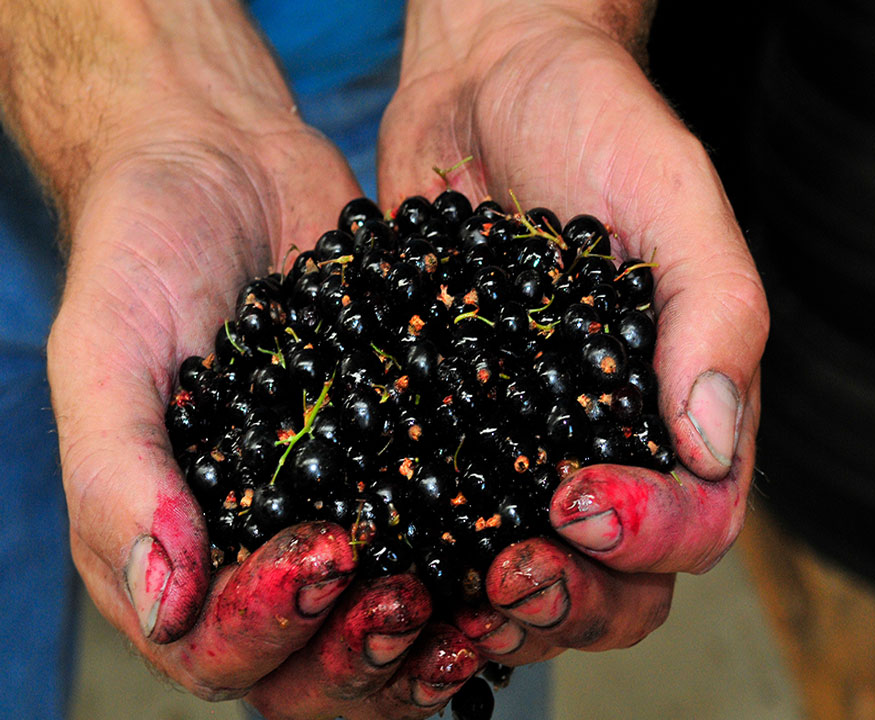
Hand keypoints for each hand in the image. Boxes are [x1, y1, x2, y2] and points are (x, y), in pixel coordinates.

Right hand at [36, 4, 473, 717]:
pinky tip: (520, 541)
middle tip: (406, 602)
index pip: (215, 644)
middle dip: (359, 654)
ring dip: (431, 631)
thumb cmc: (144, 249)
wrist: (224, 160)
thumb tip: (166, 605)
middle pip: (310, 664)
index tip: (323, 557)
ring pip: (384, 618)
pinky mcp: (402, 451)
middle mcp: (260, 541)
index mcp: (176, 542)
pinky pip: (440, 525)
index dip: (269, 629)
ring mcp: (339, 502)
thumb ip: (117, 475)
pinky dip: (477, 554)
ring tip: (477, 607)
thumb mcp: (105, 351)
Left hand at [378, 0, 767, 664]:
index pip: (693, 517)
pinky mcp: (443, 417)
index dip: (646, 536)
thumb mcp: (671, 195)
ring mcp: (519, 438)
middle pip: (613, 574)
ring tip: (447, 590)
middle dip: (570, 594)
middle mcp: (601, 438)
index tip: (578, 504)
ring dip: (492, 597)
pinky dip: (420, 544)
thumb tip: (711, 444)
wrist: (488, 83)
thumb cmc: (594, 121)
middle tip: (507, 572)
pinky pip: (439, 504)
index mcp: (673, 402)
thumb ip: (712, 312)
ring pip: (526, 563)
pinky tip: (383, 547)